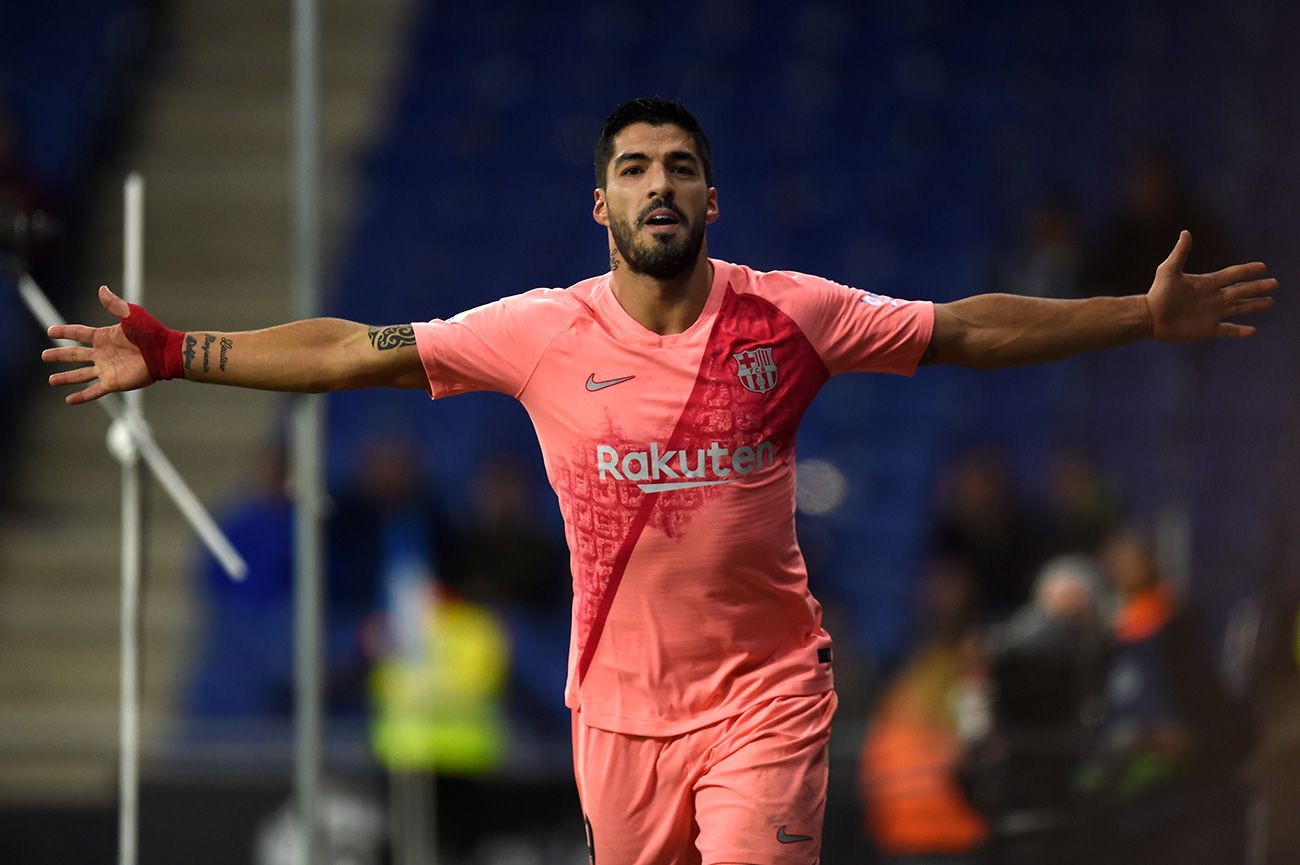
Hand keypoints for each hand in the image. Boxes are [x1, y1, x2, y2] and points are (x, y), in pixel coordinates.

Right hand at [43, 285, 152, 403]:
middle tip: (44, 356)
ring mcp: (107, 369)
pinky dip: (82, 396)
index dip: (65, 332)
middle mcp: (103, 354)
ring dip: (66, 377)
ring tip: (51, 380)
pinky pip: (94, 391)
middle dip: (60, 355)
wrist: (165, 353)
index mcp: (105, 337)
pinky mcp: (113, 382)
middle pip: (76, 354)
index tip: (50, 331)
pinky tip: (69, 400)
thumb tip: (102, 288)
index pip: (79, 333)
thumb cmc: (151, 333)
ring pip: (81, 374)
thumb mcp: (131, 315)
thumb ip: (114, 304)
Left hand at [1146, 230, 1277, 342]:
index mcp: (1207, 283)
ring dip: (1254, 305)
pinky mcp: (1207, 329)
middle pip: (1241, 291)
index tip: (1262, 266)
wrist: (1149, 318)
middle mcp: (1213, 298)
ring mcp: (1212, 314)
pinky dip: (1240, 331)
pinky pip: (1228, 330)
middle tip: (1274, 283)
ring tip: (1270, 302)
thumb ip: (1180, 253)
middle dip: (1257, 287)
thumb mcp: (1169, 271)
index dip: (1247, 271)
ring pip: (1239, 308)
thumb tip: (1185, 232)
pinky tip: (1253, 330)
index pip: (1232, 275)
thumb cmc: (1158, 294)